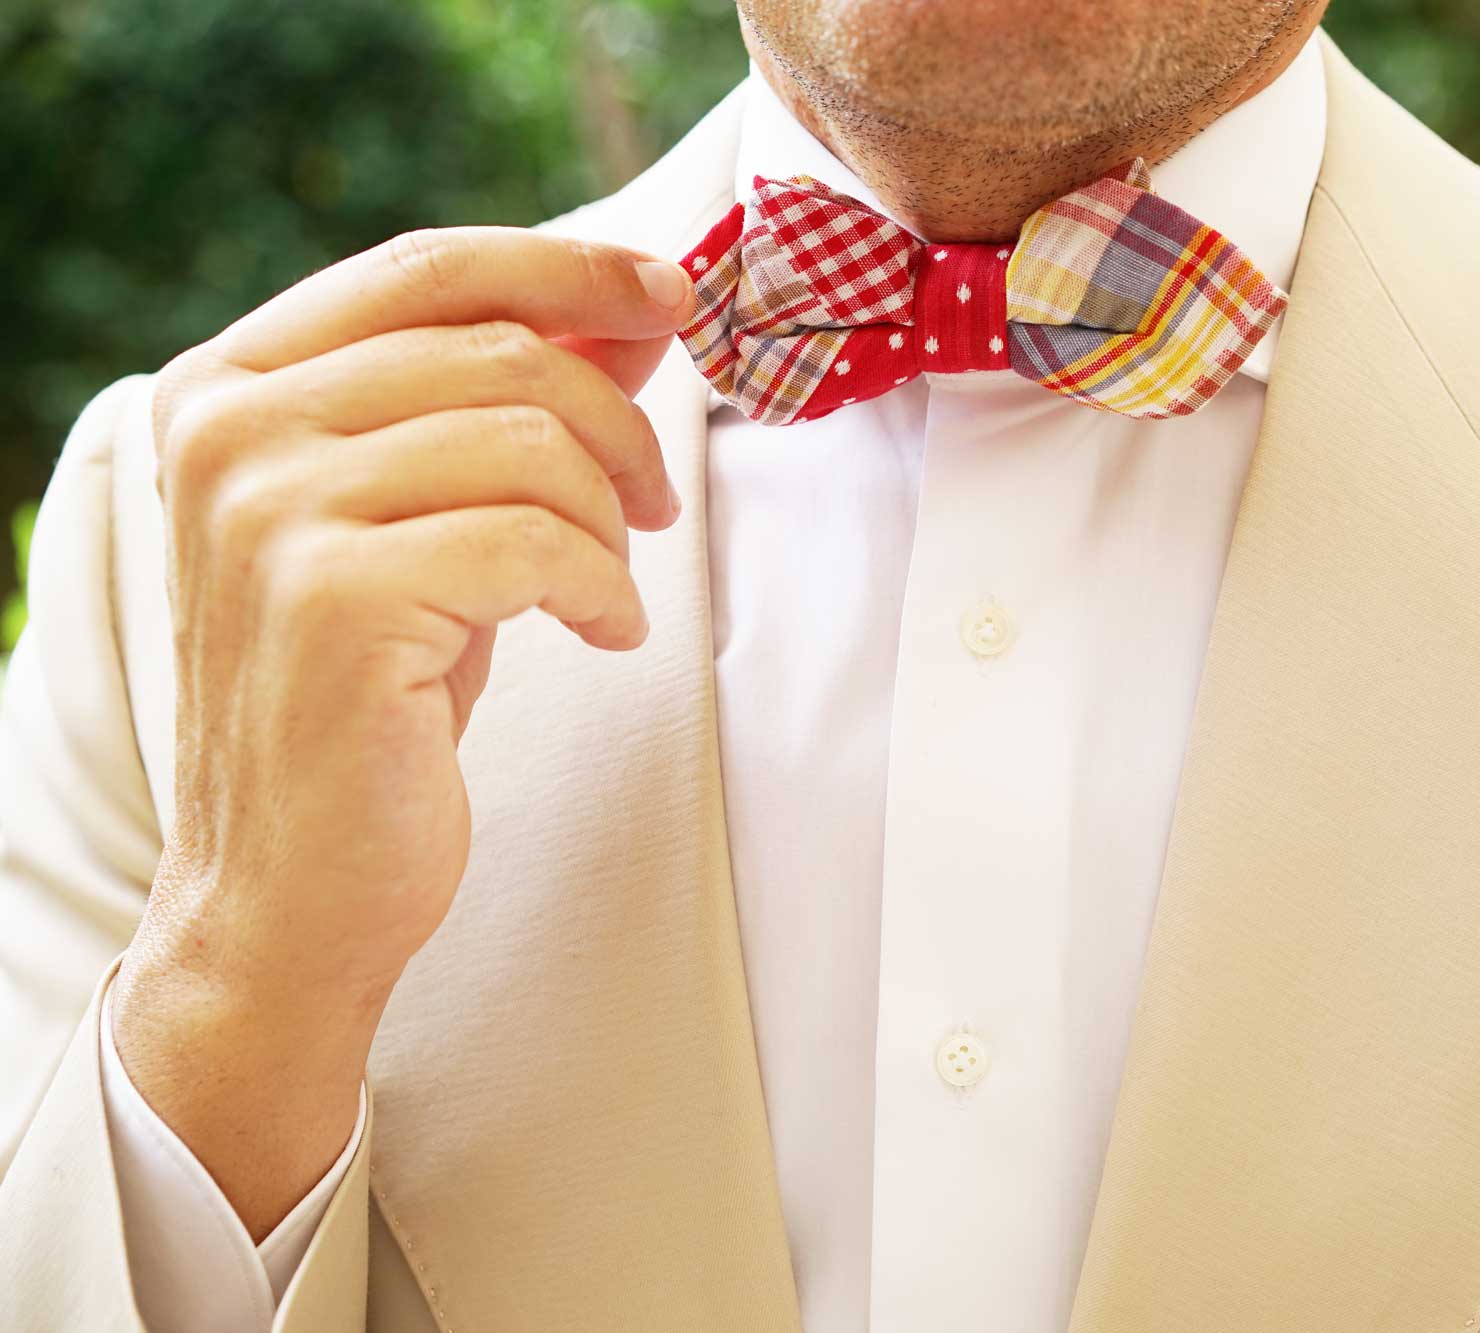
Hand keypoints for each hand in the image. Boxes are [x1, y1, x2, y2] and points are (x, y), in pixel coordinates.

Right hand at [110, 226, 693, 1236]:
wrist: (291, 886)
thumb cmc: (373, 696)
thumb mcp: (434, 520)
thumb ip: (500, 406)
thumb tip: (627, 311)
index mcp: (230, 385)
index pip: (428, 267)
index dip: (572, 266)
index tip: (671, 294)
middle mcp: (228, 430)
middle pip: (500, 348)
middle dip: (617, 422)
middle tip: (657, 500)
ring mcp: (267, 513)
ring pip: (528, 440)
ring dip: (611, 515)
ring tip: (611, 583)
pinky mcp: (332, 601)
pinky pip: (537, 542)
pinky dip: (604, 587)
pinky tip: (606, 633)